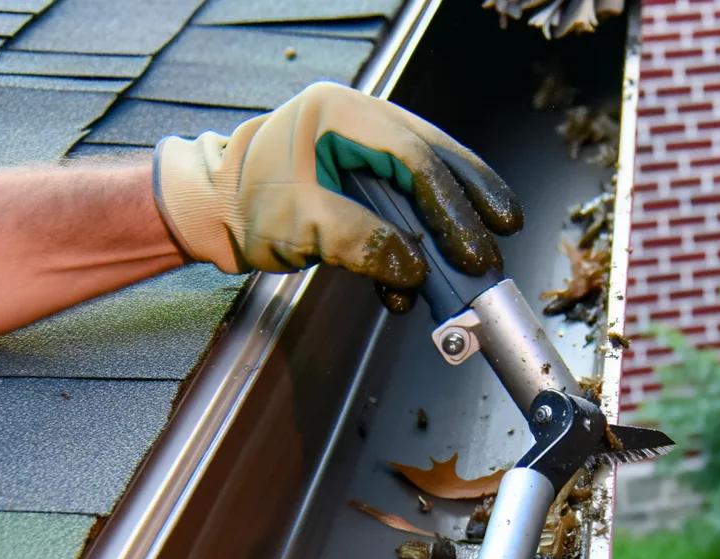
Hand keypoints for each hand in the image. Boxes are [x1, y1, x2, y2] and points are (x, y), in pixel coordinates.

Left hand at [154, 82, 521, 311]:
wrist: (215, 212)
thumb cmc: (245, 206)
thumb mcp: (300, 224)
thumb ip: (360, 242)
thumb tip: (415, 270)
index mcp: (342, 114)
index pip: (414, 157)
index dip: (452, 203)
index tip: (476, 245)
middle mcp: (360, 122)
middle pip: (434, 157)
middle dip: (471, 199)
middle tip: (504, 230)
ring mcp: (363, 149)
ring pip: (425, 181)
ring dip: (449, 224)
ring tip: (473, 259)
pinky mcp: (361, 179)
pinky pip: (402, 205)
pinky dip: (414, 243)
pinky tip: (414, 282)